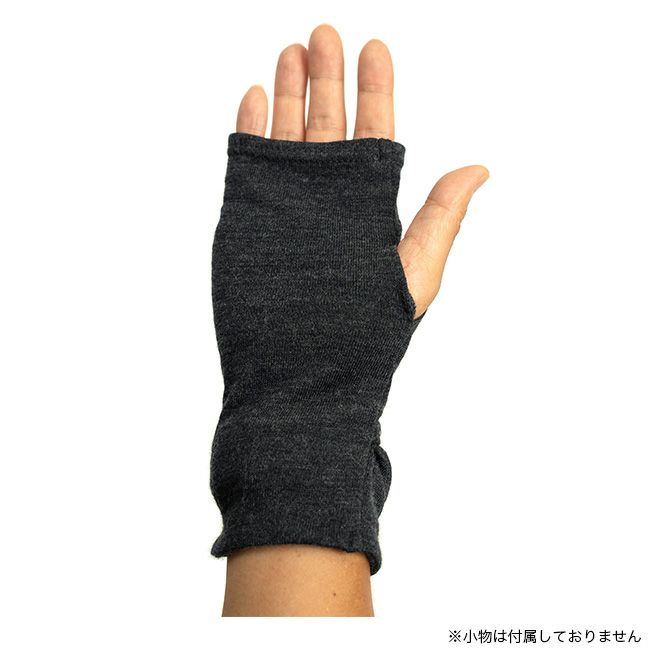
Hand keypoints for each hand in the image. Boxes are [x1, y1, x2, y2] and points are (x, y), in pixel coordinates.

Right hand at [234, 24, 488, 318]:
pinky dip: (251, 125)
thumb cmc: (362, 336)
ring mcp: (288, 204)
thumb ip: (441, 217)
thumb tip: (480, 169)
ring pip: (288, 134)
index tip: (374, 47)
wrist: (299, 374)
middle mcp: (329, 198)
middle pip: (329, 123)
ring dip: (289, 91)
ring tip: (291, 52)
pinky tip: (256, 94)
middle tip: (324, 33)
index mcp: (370, 205)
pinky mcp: (250, 215)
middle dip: (328, 77)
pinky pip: (250, 160)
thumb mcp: (413, 273)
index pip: (376, 133)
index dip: (376, 89)